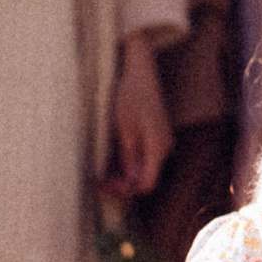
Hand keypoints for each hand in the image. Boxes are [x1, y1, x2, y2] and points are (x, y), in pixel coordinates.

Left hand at [105, 34, 172, 195]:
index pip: (146, 184)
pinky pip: (144, 157)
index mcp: (157, 147)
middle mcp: (164, 146)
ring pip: (144, 168)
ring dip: (123, 174)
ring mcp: (161, 140)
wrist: (140, 70)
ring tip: (101, 172)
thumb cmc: (130, 95)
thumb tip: (129, 180)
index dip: (124, 190)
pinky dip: (128, 163)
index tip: (103, 184)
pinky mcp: (156, 134)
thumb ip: (128, 156)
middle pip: (146, 178)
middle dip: (122, 184)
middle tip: (98, 182)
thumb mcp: (124, 128)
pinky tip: (111, 159)